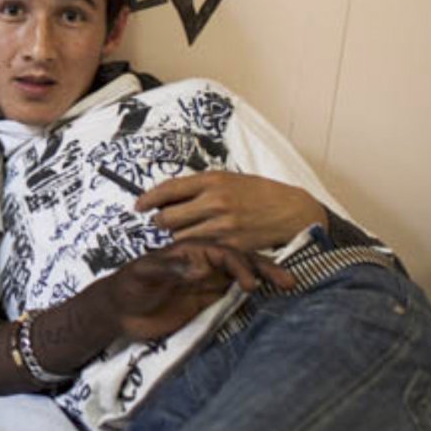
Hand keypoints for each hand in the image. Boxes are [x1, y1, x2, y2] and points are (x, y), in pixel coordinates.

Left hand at [94, 241, 293, 342]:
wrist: (120, 311)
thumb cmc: (127, 286)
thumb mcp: (143, 275)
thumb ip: (169, 268)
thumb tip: (200, 267)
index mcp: (189, 251)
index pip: (221, 253)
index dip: (238, 265)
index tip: (250, 284)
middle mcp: (203, 263)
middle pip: (238, 261)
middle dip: (263, 268)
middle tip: (288, 281)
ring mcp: (207, 281)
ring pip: (241, 275)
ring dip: (264, 278)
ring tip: (289, 286)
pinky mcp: (207, 300)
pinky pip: (234, 294)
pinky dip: (253, 295)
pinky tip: (272, 300)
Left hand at [136, 172, 326, 252]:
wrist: (292, 211)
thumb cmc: (258, 193)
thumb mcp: (228, 179)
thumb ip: (200, 187)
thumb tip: (169, 196)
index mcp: (212, 180)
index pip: (169, 189)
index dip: (148, 198)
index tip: (138, 205)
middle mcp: (215, 201)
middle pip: (168, 218)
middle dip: (160, 222)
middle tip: (163, 222)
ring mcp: (223, 225)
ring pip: (180, 238)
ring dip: (177, 238)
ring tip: (186, 233)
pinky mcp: (232, 245)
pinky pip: (201, 251)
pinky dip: (196, 250)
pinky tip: (200, 246)